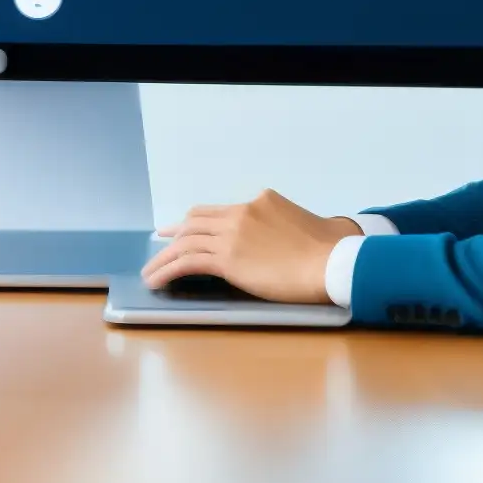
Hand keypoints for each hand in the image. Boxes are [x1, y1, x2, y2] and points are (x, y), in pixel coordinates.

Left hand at [142, 191, 362, 303]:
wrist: (332, 261)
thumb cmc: (331, 248)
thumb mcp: (310, 222)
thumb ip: (292, 224)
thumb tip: (300, 234)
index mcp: (260, 202)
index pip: (218, 211)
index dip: (196, 221)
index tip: (183, 228)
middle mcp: (241, 213)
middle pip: (195, 222)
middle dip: (174, 234)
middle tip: (160, 244)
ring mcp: (232, 235)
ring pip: (185, 243)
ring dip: (164, 258)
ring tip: (150, 273)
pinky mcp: (227, 259)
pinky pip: (187, 262)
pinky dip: (167, 270)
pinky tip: (158, 280)